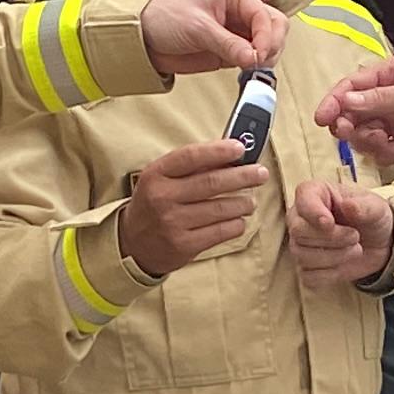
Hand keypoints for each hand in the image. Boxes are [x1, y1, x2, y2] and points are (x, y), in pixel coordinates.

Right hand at [123, 138, 266, 275]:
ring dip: (243, 203)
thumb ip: (191, 166)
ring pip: (220, 209)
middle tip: (260, 173)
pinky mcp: (184, 245)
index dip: (219, 151)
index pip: (191, 157)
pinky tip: (239, 220)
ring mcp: (173, 223)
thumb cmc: (154, 203)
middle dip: (243, 176)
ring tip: (250, 201)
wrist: (133, 243)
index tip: (241, 148)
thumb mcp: (162, 178)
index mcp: (156, 174)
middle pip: (211, 183)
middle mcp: (163, 197)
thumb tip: (231, 153)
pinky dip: (236, 224)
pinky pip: (220, 232)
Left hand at [141, 0, 288, 76]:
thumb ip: (227, 44)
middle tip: (259, 62)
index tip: (258, 55)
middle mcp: (240, 9)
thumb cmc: (165, 19)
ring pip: (270, 42)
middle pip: (275, 25)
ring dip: (267, 57)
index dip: (266, 36)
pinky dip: (257, 66)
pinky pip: (256, 57)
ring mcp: (239, 30)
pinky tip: (248, 72)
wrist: (145, 39)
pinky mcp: (234, 49)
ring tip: (252, 68)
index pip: (263, 14)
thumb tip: (252, 58)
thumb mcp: (197, 28)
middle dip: (272, 45)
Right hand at [289, 180, 393, 287]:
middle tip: (355, 236)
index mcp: (316, 193)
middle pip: (298, 231)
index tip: (330, 223)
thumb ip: (364, 206)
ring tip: (355, 249)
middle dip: (331, 238)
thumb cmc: (371, 216)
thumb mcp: (376, 207)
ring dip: (335, 257)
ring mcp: (301, 243)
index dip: (313, 212)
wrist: (378, 242)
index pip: (302, 199)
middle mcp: (302, 217)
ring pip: (302, 255)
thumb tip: (348, 206)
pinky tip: (344, 263)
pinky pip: (309, 276)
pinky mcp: (306, 266)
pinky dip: (331, 274)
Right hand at [314, 55, 393, 161]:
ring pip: (365, 134)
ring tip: (381, 142)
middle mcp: (390, 97)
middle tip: (346, 133)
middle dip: (346, 124)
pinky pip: (383, 151)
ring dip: (365, 140)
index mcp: (392, 74)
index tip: (323, 118)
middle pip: (353, 112)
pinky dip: (384, 154)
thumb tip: (347, 103)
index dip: (334, 101)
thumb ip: (383, 99)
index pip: (352, 87)